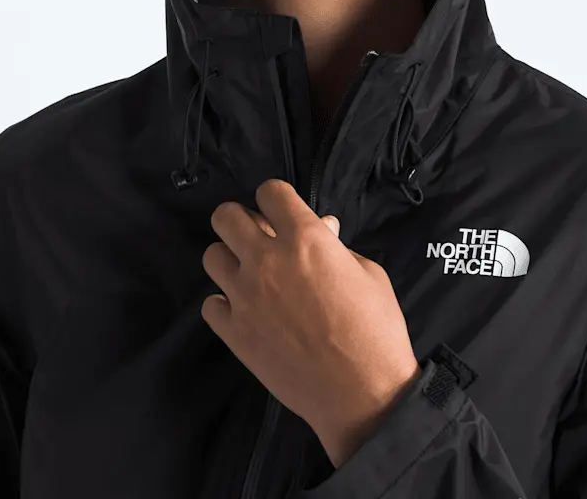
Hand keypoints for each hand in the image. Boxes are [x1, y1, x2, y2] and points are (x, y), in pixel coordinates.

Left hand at [201, 179, 421, 461]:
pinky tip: (247, 311)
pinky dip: (225, 303)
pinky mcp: (233, 332)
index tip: (283, 212)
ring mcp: (245, 296)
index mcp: (306, 238)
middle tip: (259, 237)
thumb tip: (323, 229)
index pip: (269, 191)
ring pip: (211, 255)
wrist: (361, 394)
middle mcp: (267, 260)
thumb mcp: (368, 274)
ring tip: (252, 275)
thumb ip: (337, 246)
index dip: (276, 198)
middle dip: (241, 219)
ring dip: (230, 259)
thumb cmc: (375, 329)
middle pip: (226, 216)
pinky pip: (210, 304)